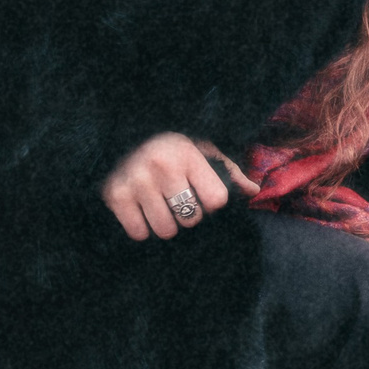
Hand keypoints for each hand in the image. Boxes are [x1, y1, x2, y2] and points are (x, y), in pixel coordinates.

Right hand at [101, 132, 260, 240]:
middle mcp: (162, 166)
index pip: (216, 200)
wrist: (125, 135)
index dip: (212, 203)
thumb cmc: (172, 149)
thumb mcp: (203, 152)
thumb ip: (228, 172)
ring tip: (161, 207)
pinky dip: (142, 228)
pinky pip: (139, 232)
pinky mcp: (116, 195)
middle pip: (191, 219)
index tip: (203, 196)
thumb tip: (253, 190)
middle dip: (188, 216)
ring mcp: (137, 181)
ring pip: (166, 230)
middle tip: (178, 202)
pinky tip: (142, 211)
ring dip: (165, 225)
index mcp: (188, 155)